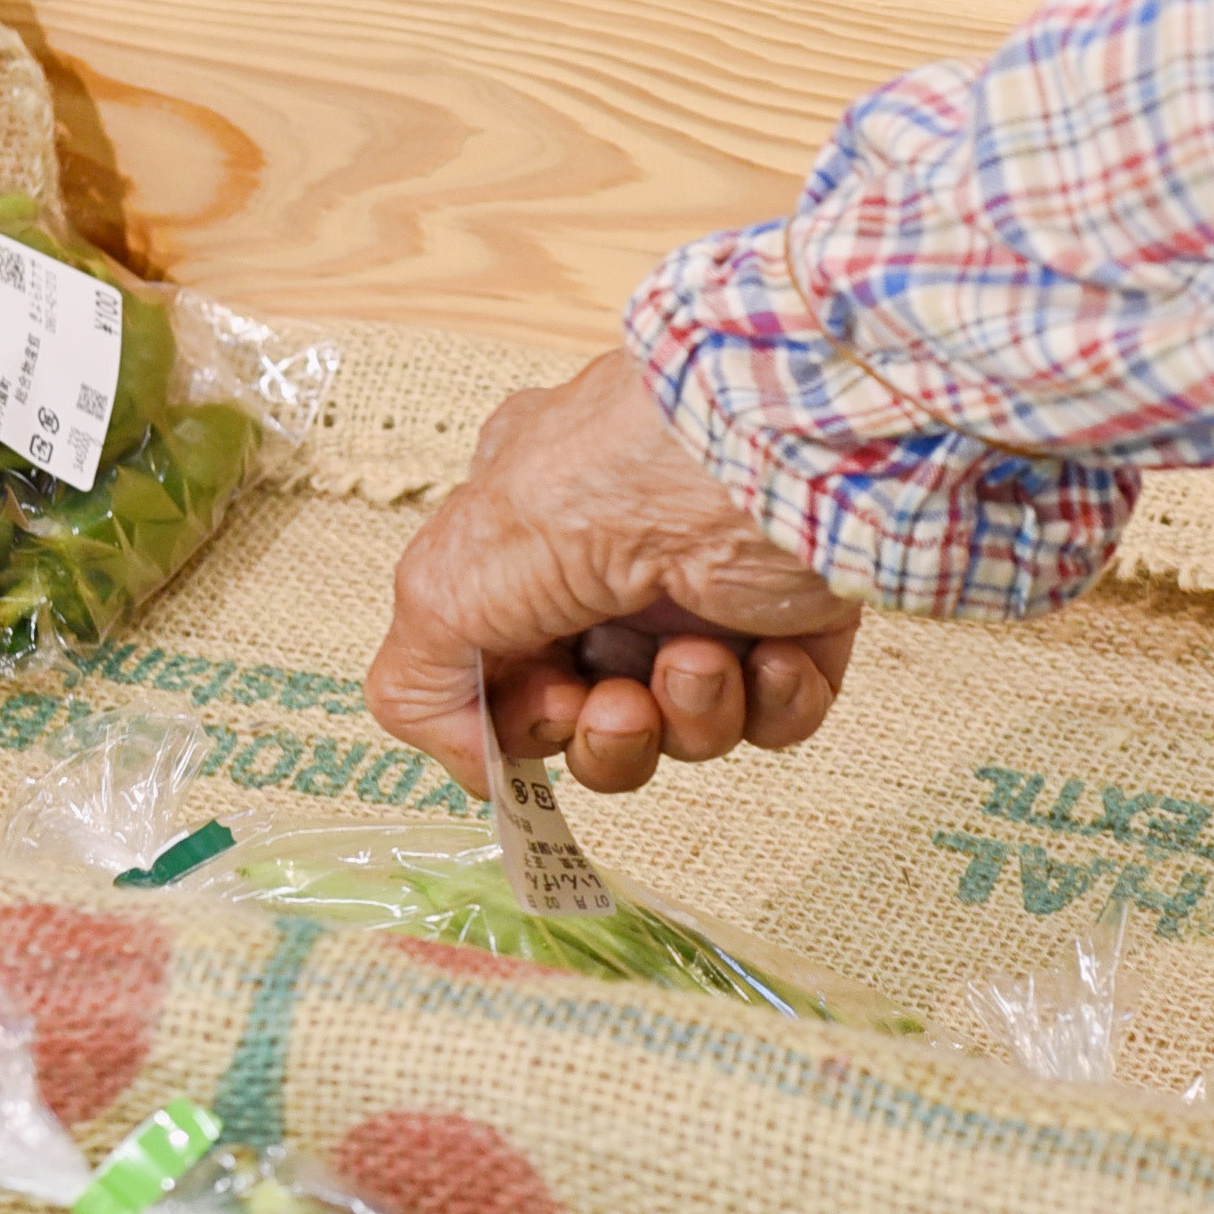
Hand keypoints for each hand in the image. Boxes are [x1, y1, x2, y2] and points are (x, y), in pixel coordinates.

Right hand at [367, 350, 863, 797]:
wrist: (777, 451)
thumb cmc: (616, 480)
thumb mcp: (456, 579)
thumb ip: (420, 678)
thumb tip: (469, 761)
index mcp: (525, 543)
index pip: (507, 673)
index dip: (525, 717)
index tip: (547, 707)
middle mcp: (615, 568)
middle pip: (594, 718)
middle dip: (609, 737)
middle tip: (623, 706)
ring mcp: (707, 597)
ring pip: (684, 729)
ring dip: (690, 717)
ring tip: (701, 660)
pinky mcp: (793, 621)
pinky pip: (774, 715)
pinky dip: (772, 704)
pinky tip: (772, 655)